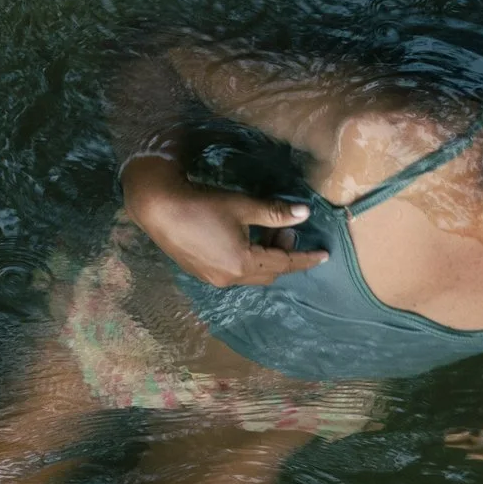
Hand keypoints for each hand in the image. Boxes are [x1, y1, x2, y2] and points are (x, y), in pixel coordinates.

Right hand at [123, 157, 329, 287]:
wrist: (158, 208)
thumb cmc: (202, 204)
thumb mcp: (243, 206)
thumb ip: (275, 213)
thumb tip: (305, 214)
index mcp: (243, 264)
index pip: (284, 264)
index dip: (305, 258)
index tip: (324, 255)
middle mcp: (229, 278)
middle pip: (269, 273)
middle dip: (283, 253)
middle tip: (286, 229)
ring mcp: (212, 278)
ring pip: (250, 274)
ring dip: (264, 256)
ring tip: (265, 230)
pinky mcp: (200, 272)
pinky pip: (233, 272)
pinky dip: (246, 259)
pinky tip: (242, 238)